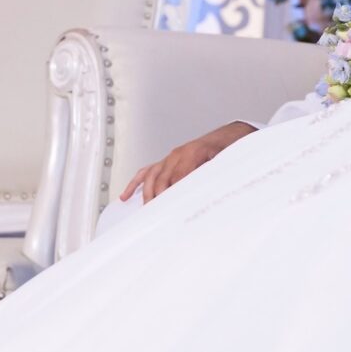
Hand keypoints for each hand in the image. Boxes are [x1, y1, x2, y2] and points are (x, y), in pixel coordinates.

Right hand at [120, 121, 256, 203]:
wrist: (224, 138)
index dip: (172, 193)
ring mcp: (169, 158)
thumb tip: (204, 189)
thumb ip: (212, 174)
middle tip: (157, 213)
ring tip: (145, 209)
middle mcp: (177, 155)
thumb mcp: (223, 161)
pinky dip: (135, 184)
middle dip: (158, 196)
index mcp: (192, 154)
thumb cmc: (224, 149)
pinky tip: (126, 196)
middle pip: (161, 178)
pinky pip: (146, 172)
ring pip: (151, 176)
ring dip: (147, 193)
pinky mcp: (164, 162)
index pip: (177, 177)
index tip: (169, 207)